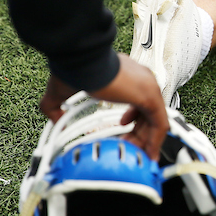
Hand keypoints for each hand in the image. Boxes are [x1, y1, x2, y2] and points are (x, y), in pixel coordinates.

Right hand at [39, 53, 169, 158]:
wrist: (81, 61)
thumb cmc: (74, 69)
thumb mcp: (60, 92)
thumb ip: (56, 107)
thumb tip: (55, 118)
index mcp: (125, 75)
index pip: (137, 101)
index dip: (131, 119)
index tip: (120, 129)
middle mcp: (140, 79)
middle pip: (148, 112)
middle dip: (138, 133)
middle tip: (127, 147)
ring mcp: (147, 87)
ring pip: (156, 120)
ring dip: (147, 141)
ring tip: (135, 154)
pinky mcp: (150, 96)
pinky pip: (160, 124)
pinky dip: (155, 141)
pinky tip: (148, 154)